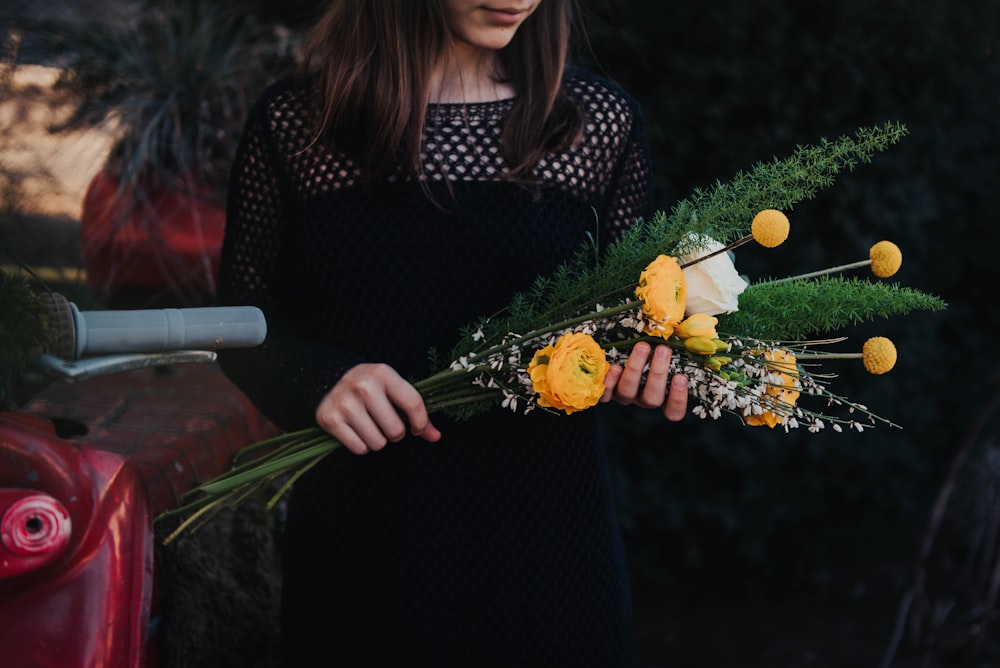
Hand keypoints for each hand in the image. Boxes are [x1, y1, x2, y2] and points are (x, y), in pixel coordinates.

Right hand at [315, 363, 440, 454]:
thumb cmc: (370, 387)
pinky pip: (359, 448)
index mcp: (383, 373)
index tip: (417, 429)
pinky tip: (356, 430)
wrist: (327, 380)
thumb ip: (415, 411)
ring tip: (370, 426)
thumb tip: (435, 437)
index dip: (421, 423)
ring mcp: (345, 403)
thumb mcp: (392, 388)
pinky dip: (361, 445)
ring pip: (377, 443)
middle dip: (395, 433)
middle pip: (395, 430)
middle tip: (386, 424)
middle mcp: (363, 386)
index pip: (413, 403)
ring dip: (377, 440)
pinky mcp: (330, 419)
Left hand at [600, 342, 687, 420]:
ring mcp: (623, 396)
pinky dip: (610, 381)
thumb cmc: (650, 348)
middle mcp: (642, 399)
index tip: (681, 377)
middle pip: (652, 398)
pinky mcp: (604, 391)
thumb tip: (689, 329)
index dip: (678, 399)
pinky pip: (605, 393)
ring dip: (635, 369)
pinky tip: (615, 366)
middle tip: (664, 350)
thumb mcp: (665, 349)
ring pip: (628, 392)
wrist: (616, 345)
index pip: (673, 411)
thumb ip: (677, 346)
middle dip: (658, 374)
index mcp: (661, 396)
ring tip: (642, 346)